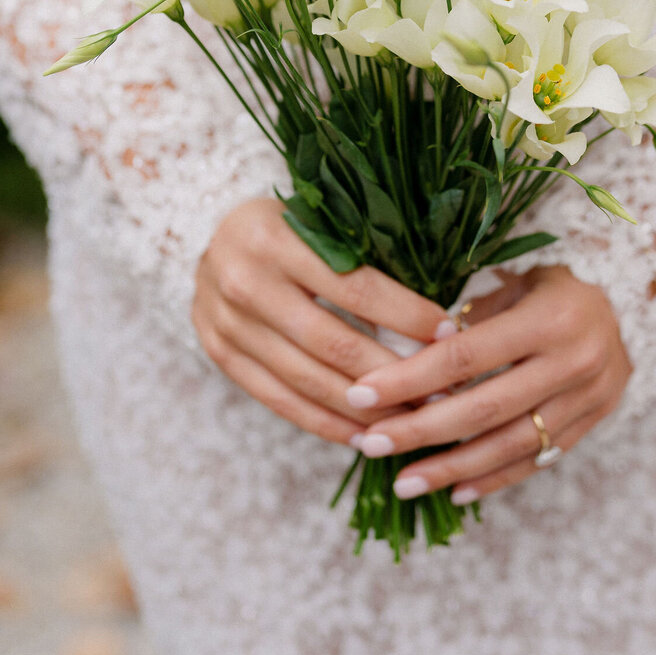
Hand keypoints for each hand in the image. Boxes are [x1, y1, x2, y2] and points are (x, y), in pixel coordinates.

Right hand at [193, 198, 452, 443]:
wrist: (207, 235)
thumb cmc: (285, 223)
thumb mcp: (318, 220)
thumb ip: (361, 254)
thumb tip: (431, 308)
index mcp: (276, 239)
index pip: (355, 288)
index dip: (406, 316)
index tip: (447, 333)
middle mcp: (246, 283)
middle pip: (334, 343)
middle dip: (393, 374)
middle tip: (440, 392)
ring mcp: (229, 324)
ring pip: (307, 380)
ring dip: (364, 409)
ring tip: (411, 421)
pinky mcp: (221, 355)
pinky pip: (279, 400)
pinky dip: (324, 422)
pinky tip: (362, 434)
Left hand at [343, 265, 630, 504]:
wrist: (633, 304)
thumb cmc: (555, 285)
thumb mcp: (516, 284)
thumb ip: (470, 320)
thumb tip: (404, 357)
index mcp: (548, 318)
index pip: (466, 355)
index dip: (411, 378)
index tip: (362, 393)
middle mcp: (572, 362)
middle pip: (483, 408)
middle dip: (420, 430)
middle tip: (369, 443)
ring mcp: (587, 400)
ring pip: (509, 445)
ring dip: (451, 469)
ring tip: (402, 482)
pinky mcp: (592, 424)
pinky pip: (536, 460)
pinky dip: (494, 479)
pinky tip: (455, 491)